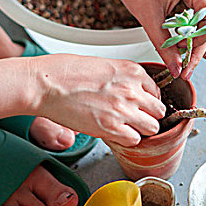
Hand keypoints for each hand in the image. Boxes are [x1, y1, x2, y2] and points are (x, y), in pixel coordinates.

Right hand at [33, 54, 165, 146]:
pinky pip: (135, 140)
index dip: (147, 102)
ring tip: (124, 127)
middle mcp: (132, 89)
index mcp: (132, 71)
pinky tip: (114, 133)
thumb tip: (131, 90)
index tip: (140, 106)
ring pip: (152, 128)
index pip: (157, 92)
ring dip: (140, 130)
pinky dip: (126, 140)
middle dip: (148, 116)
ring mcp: (124, 109)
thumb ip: (123, 78)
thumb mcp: (104, 65)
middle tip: (134, 119)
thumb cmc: (66, 72)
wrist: (46, 84)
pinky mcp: (111, 127)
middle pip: (159, 111)